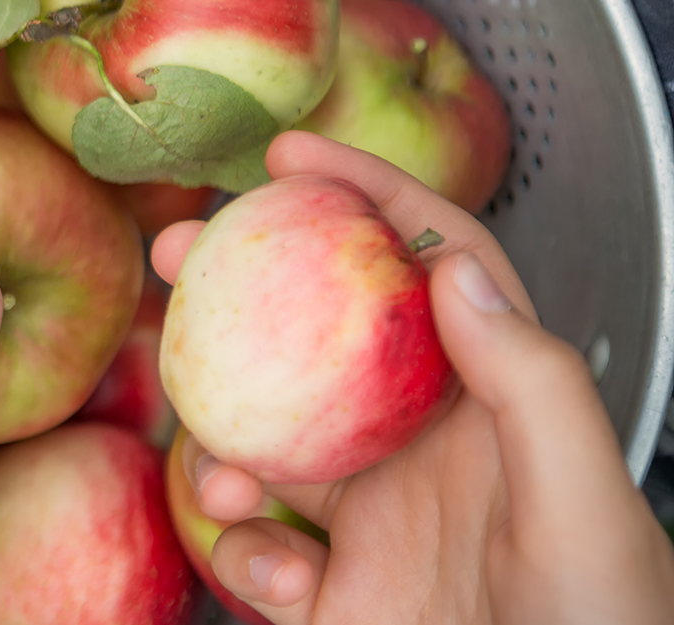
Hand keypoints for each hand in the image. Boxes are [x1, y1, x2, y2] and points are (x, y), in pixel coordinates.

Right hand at [158, 131, 673, 623]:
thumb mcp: (587, 509)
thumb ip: (532, 385)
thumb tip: (451, 273)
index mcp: (497, 404)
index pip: (430, 267)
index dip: (366, 198)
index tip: (287, 163)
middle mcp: (425, 446)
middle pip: (319, 333)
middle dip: (247, 286)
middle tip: (179, 252)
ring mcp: (372, 517)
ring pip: (265, 440)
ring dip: (224, 450)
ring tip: (230, 483)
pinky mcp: (331, 589)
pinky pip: (254, 548)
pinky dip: (240, 555)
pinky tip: (275, 579)